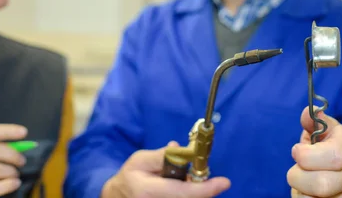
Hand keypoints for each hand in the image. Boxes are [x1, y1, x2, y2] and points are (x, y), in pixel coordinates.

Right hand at [101, 141, 230, 197]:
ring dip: (197, 192)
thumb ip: (162, 155)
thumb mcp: (140, 160)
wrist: (117, 197)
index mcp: (149, 191)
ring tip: (191, 182)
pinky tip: (186, 188)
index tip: (224, 182)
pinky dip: (191, 194)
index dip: (206, 189)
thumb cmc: (130, 176)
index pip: (184, 193)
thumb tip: (181, 148)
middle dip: (204, 190)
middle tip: (213, 181)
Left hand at [287, 107, 341, 197]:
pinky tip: (311, 194)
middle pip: (322, 184)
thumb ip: (313, 122)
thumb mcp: (319, 132)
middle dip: (299, 178)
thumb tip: (310, 112)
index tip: (296, 151)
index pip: (334, 156)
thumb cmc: (322, 149)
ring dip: (301, 192)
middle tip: (296, 172)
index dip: (308, 156)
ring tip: (304, 183)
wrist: (335, 172)